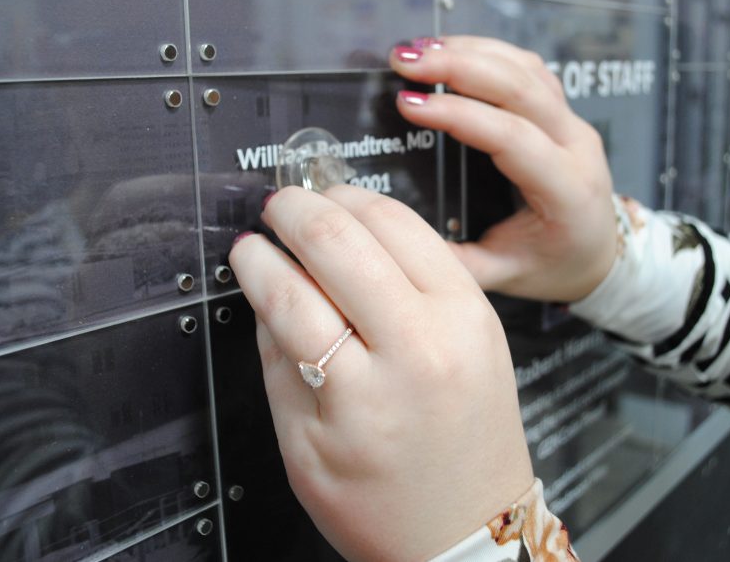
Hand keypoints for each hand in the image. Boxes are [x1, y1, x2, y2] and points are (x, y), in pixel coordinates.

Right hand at [230, 185, 533, 560]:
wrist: (473, 529)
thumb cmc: (389, 507)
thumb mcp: (304, 450)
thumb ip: (279, 362)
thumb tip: (265, 288)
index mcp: (363, 396)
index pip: (291, 297)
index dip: (257, 262)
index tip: (245, 249)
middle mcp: (420, 348)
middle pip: (341, 241)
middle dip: (295, 212)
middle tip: (274, 209)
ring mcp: (462, 322)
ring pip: (394, 221)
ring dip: (344, 201)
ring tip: (314, 204)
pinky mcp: (485, 310)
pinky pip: (431, 238)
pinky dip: (390, 219)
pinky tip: (364, 222)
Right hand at [390, 36, 617, 302]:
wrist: (600, 255)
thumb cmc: (555, 266)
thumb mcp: (506, 276)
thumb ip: (456, 264)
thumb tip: (397, 239)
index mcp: (567, 191)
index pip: (512, 137)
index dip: (459, 114)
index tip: (409, 104)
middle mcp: (577, 147)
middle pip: (521, 88)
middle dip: (459, 65)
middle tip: (405, 61)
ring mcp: (573, 123)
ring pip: (525, 68)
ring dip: (470, 51)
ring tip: (417, 50)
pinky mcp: (561, 110)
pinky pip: (527, 68)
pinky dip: (486, 52)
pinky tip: (449, 50)